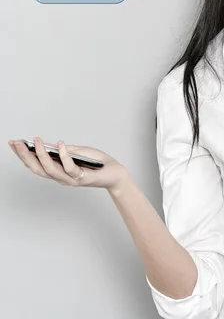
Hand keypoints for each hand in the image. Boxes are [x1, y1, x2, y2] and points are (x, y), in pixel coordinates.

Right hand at [8, 138, 129, 191]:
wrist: (114, 172)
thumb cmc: (96, 162)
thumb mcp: (77, 152)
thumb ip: (63, 150)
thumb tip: (47, 144)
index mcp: (58, 172)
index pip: (36, 165)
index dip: (23, 156)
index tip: (13, 143)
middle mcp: (61, 178)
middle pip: (38, 169)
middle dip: (25, 156)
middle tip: (16, 143)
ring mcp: (71, 179)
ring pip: (50, 170)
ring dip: (41, 155)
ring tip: (36, 141)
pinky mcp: (82, 178)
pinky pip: (70, 168)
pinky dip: (64, 155)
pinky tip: (60, 144)